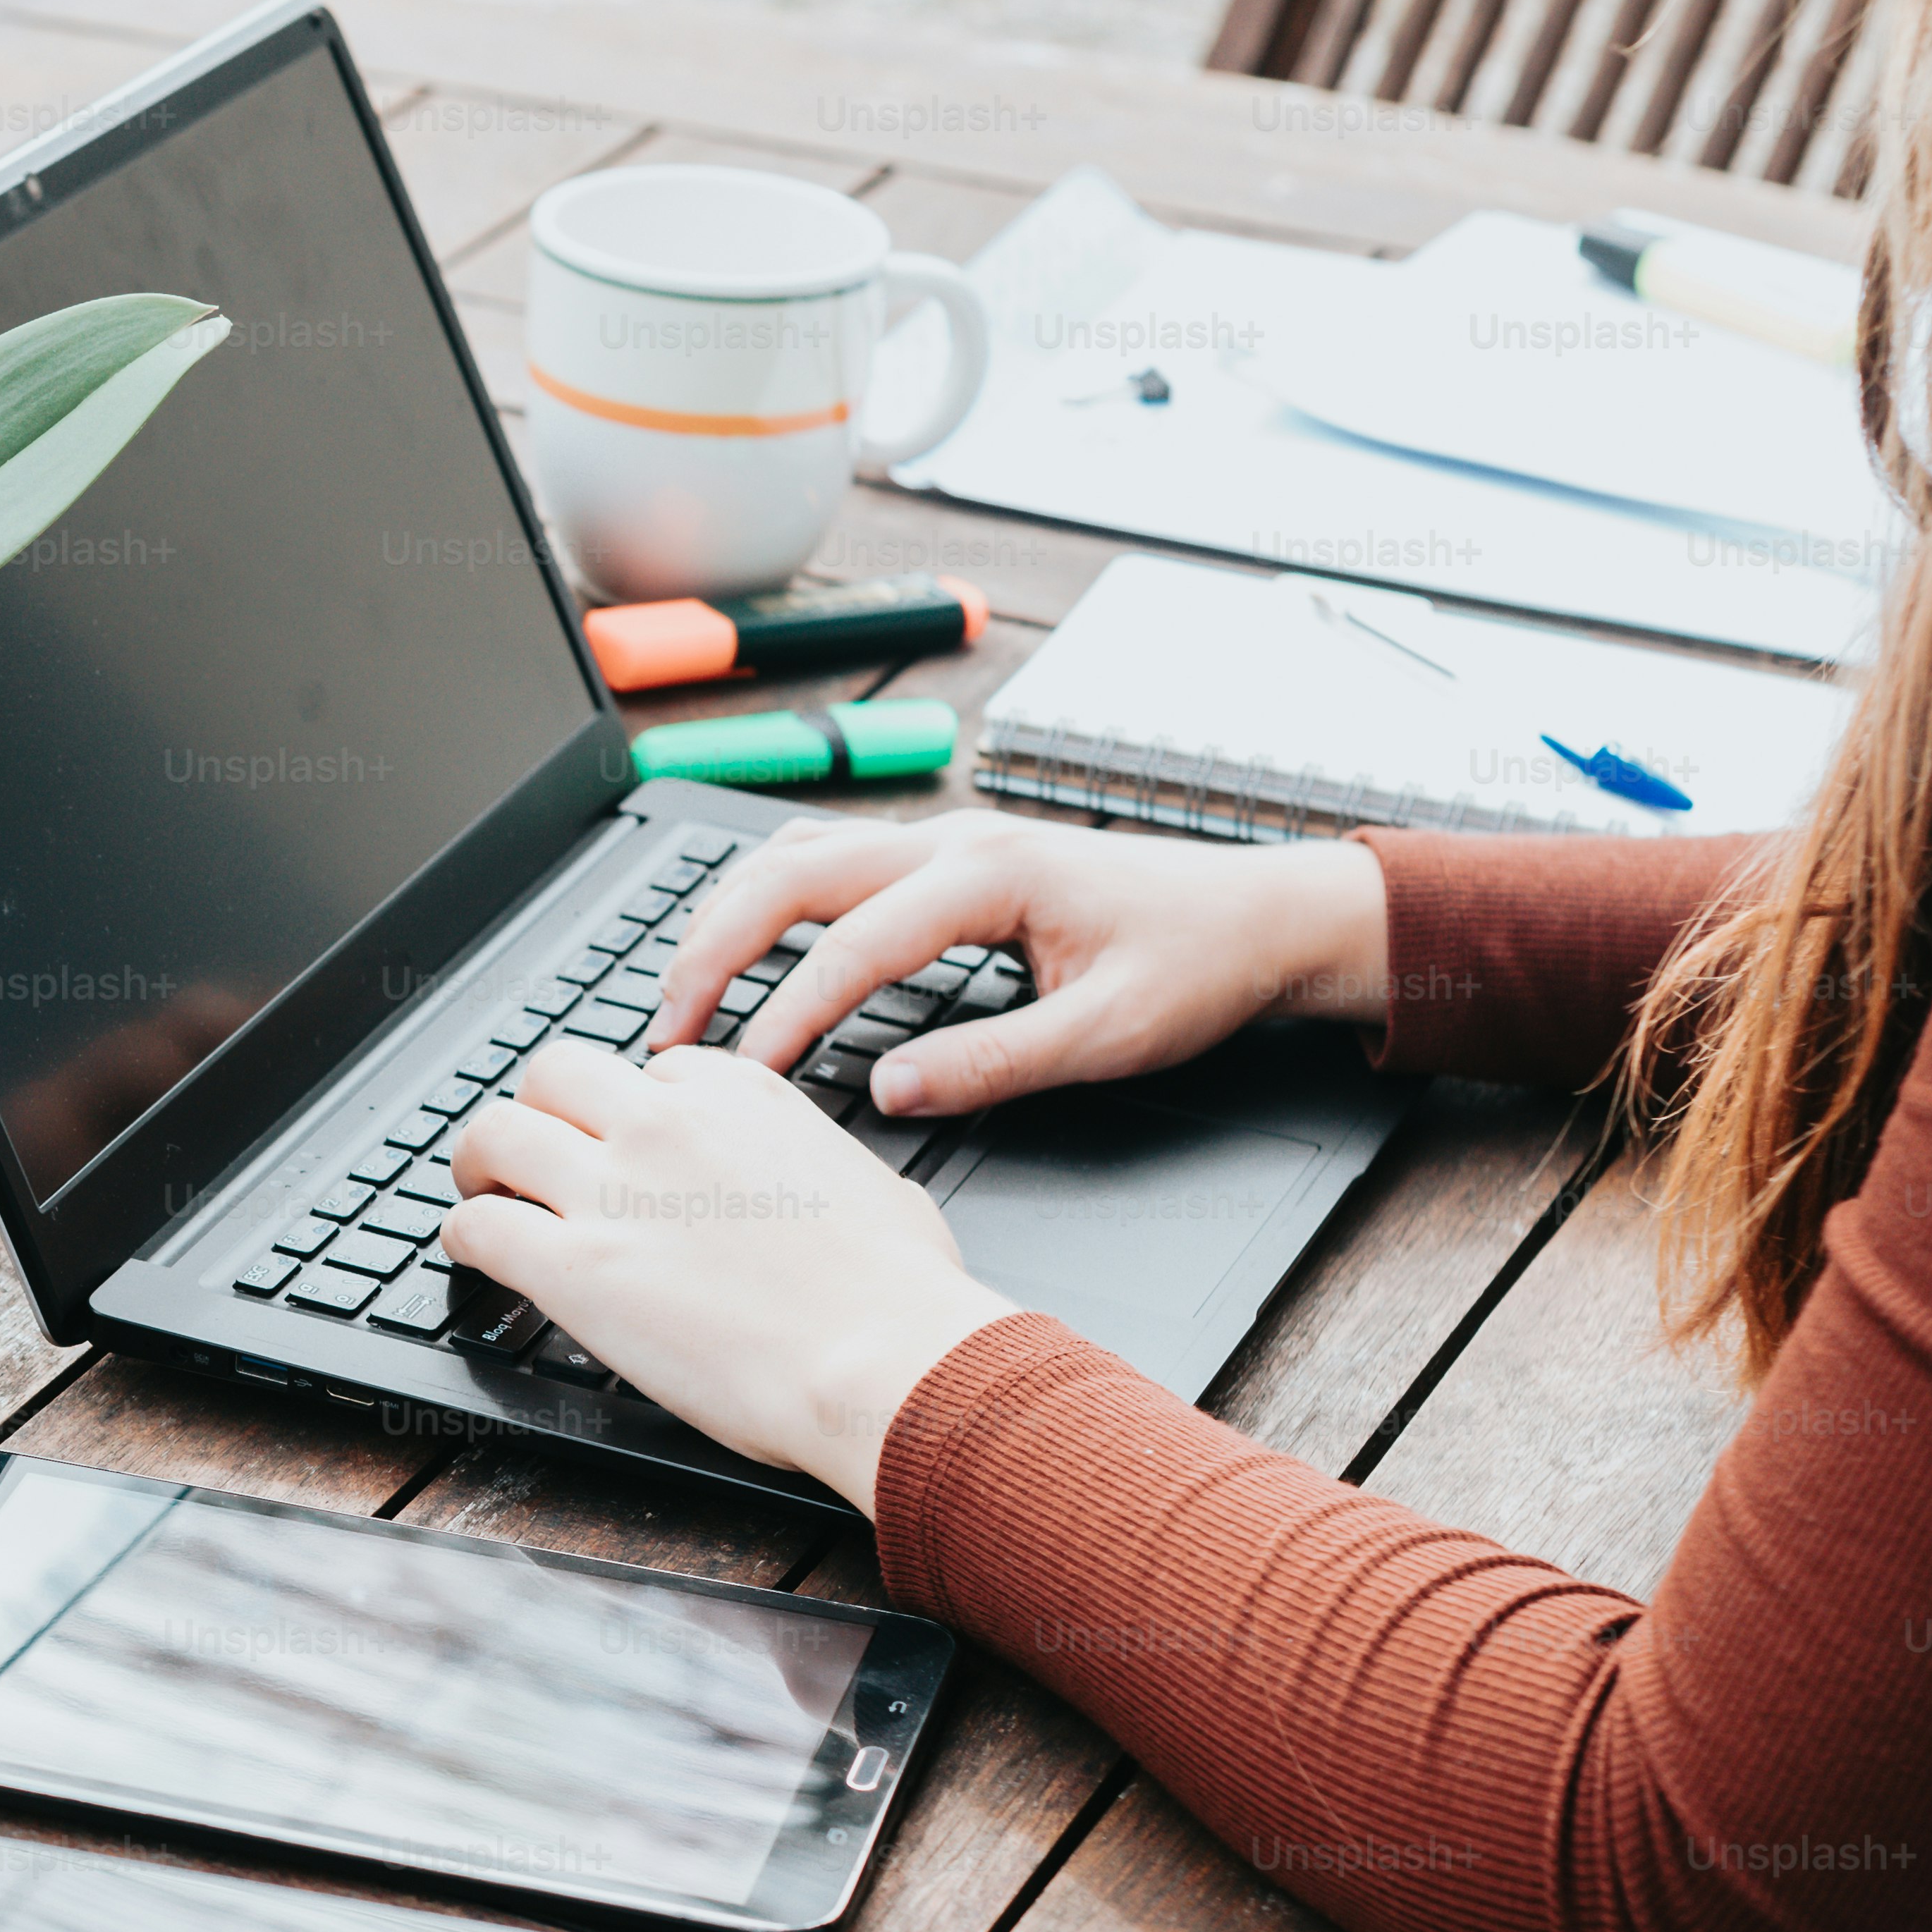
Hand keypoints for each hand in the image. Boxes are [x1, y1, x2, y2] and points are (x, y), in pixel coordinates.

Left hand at [445, 1040, 1015, 1516]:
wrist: (883, 1358)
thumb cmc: (898, 1292)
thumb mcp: (869, 1185)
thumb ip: (811, 1164)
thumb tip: (806, 1184)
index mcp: (740, 1095)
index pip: (654, 1068)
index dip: (631, 1109)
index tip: (627, 1144)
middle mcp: (666, 1123)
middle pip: (556, 1074)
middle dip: (539, 1111)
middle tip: (530, 1154)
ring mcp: (611, 1190)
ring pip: (496, 1132)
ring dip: (478, 1163)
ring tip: (481, 1193)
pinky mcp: (573, 1266)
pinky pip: (477, 1225)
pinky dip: (462, 1236)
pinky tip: (474, 1256)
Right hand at [649, 813, 1392, 1119]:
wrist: (1262, 912)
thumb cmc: (1199, 966)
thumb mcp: (1108, 1036)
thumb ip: (994, 1065)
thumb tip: (888, 1093)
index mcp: (991, 877)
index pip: (852, 947)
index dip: (784, 1017)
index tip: (740, 1080)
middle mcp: (954, 840)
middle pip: (790, 872)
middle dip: (714, 947)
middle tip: (669, 1028)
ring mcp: (946, 838)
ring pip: (798, 852)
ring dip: (729, 915)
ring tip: (686, 993)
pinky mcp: (947, 854)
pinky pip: (830, 858)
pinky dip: (768, 899)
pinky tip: (747, 950)